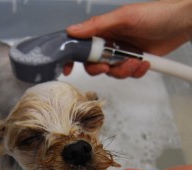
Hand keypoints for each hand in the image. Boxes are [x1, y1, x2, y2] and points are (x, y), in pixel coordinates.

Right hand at [64, 0, 191, 78]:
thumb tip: (72, 30)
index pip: (81, 45)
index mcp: (103, 30)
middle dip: (101, 68)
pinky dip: (135, 72)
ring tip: (136, 61)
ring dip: (123, 71)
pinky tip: (144, 63)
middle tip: (110, 65)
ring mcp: (121, 54)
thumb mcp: (124, 17)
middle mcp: (110, 43)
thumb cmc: (156, 14)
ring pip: (111, 73)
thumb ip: (97, 25)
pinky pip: (127, 75)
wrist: (182, 24)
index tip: (68, 69)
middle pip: (93, 64)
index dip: (73, 57)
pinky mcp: (133, 63)